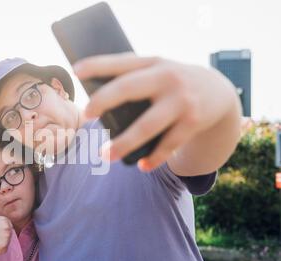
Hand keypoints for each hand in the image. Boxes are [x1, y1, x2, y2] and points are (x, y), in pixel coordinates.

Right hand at [0, 204, 12, 254]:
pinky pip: (5, 248)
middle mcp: (8, 228)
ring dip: (1, 242)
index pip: (8, 225)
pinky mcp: (5, 246)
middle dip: (1, 235)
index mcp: (5, 220)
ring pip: (7, 241)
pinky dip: (0, 249)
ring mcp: (7, 237)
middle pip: (9, 233)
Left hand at [73, 52, 239, 171]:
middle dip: (103, 101)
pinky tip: (142, 165)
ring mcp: (181, 101)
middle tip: (84, 114)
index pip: (120, 62)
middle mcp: (167, 78)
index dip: (97, 65)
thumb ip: (132, 75)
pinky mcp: (192, 122)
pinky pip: (168, 145)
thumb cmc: (173, 80)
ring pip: (146, 126)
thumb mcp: (157, 69)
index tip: (76, 71)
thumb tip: (95, 92)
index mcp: (153, 63)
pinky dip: (155, 158)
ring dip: (124, 143)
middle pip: (128, 89)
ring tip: (104, 155)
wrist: (218, 89)